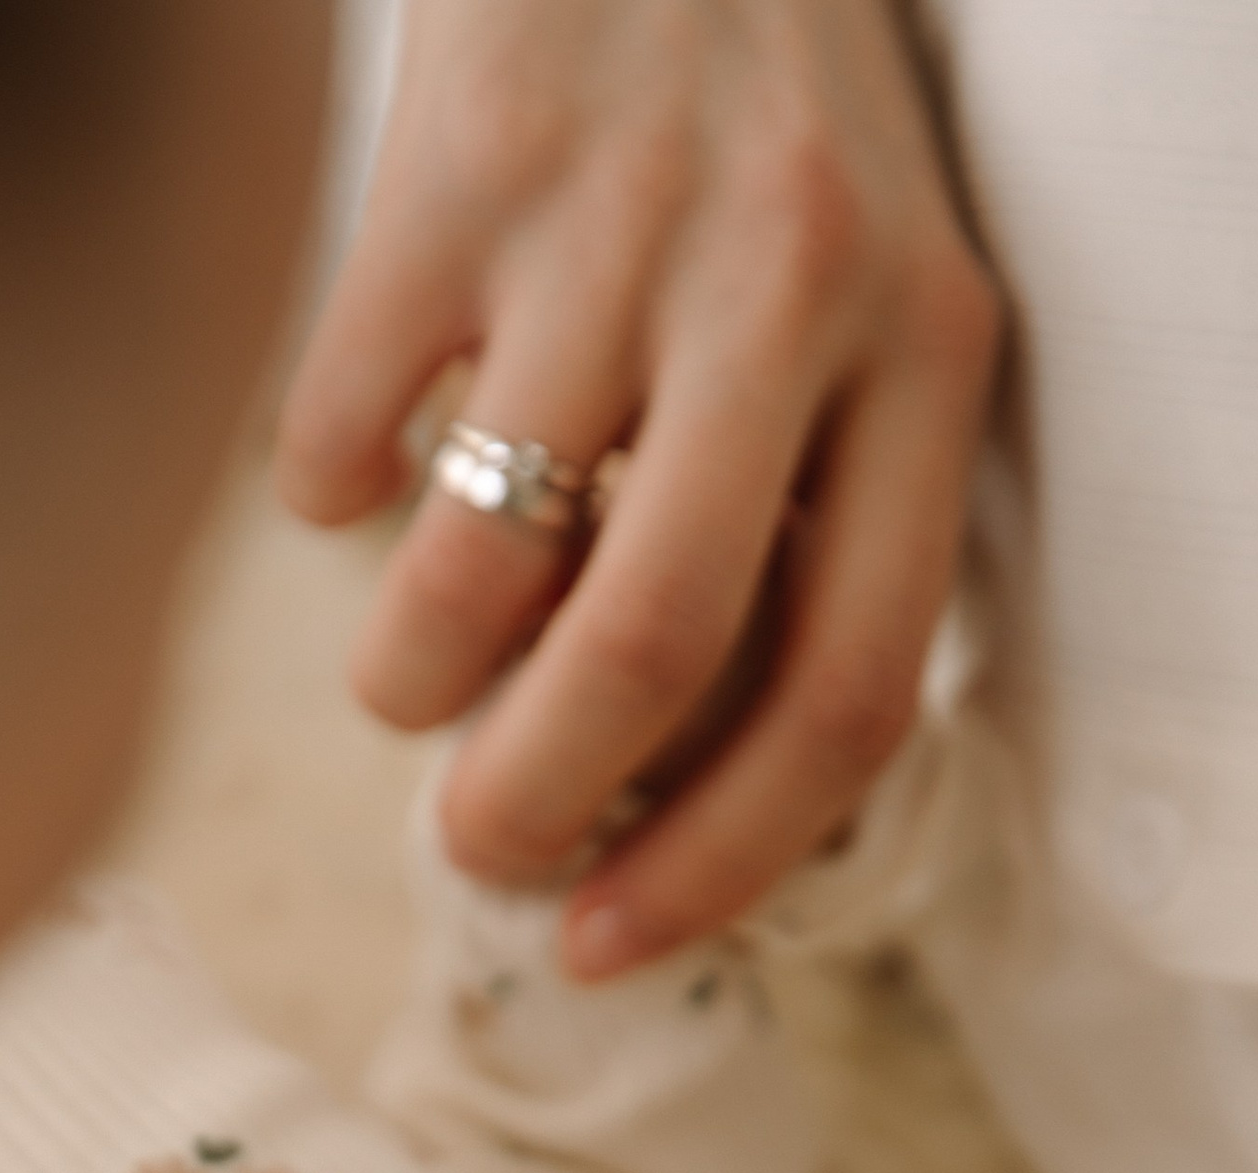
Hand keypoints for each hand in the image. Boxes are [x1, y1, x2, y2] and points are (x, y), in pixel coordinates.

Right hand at [278, 0, 997, 969]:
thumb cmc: (757, 140)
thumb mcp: (864, 310)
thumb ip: (812, 523)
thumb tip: (668, 799)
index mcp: (931, 351)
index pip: (851, 689)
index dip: (725, 861)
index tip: (613, 947)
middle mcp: (794, 281)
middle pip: (652, 651)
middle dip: (536, 807)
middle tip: (478, 852)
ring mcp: (620, 216)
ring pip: (479, 565)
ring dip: (411, 684)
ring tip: (409, 677)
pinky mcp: (455, 156)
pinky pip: (344, 435)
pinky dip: (326, 503)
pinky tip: (358, 470)